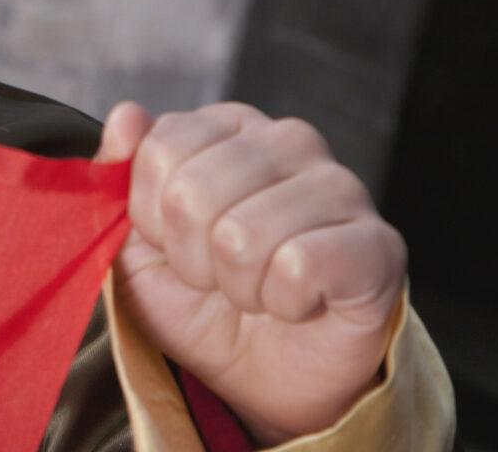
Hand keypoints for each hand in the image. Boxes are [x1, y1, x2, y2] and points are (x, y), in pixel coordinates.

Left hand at [95, 101, 406, 444]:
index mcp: (230, 127)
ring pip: (242, 235)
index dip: (152, 217)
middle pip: (192, 193)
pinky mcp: (378, 245)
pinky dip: (282, 302)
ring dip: (236, 285)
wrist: (262, 380)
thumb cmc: (200, 303)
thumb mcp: (134, 243)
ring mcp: (342, 188)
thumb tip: (125, 116)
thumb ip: (119, 175)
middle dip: (190, 258)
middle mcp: (290, 141)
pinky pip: (299, 267)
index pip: (159, 149)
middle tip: (218, 277)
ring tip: (258, 291)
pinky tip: (297, 304)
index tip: (173, 243)